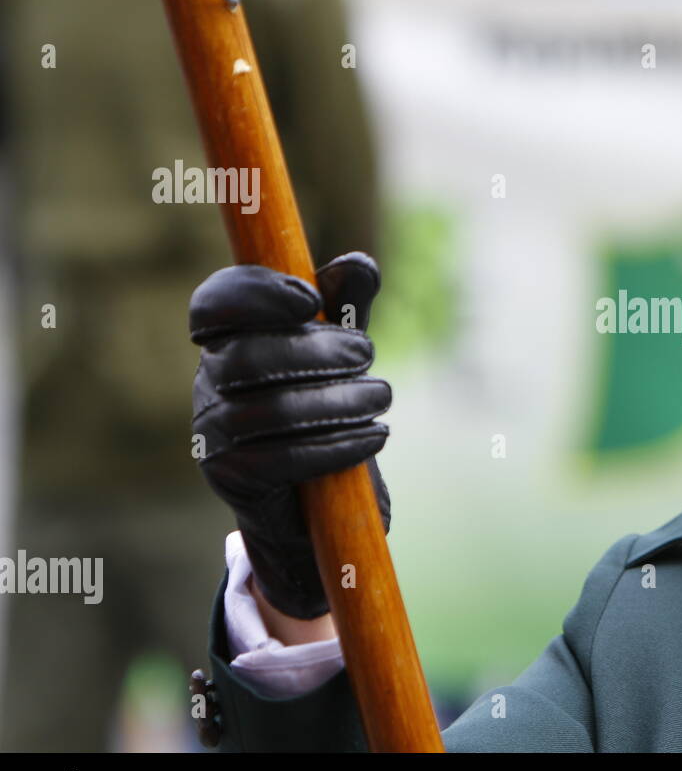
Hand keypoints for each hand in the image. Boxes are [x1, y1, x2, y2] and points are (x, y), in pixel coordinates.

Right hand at [190, 252, 391, 619]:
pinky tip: (375, 436)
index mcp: (228, 340)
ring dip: (339, 400)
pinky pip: (284, 459)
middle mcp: (210, 382)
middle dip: (318, 350)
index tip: (310, 298)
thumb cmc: (324, 411)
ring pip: (271, 410)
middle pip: (248, 356)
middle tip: (368, 354)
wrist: (313, 506)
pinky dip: (339, 445)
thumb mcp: (340, 354)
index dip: (256, 294)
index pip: (214, 304)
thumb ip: (346, 308)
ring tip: (382, 396)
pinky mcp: (232, 477)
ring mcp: (213, 432)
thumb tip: (358, 264)